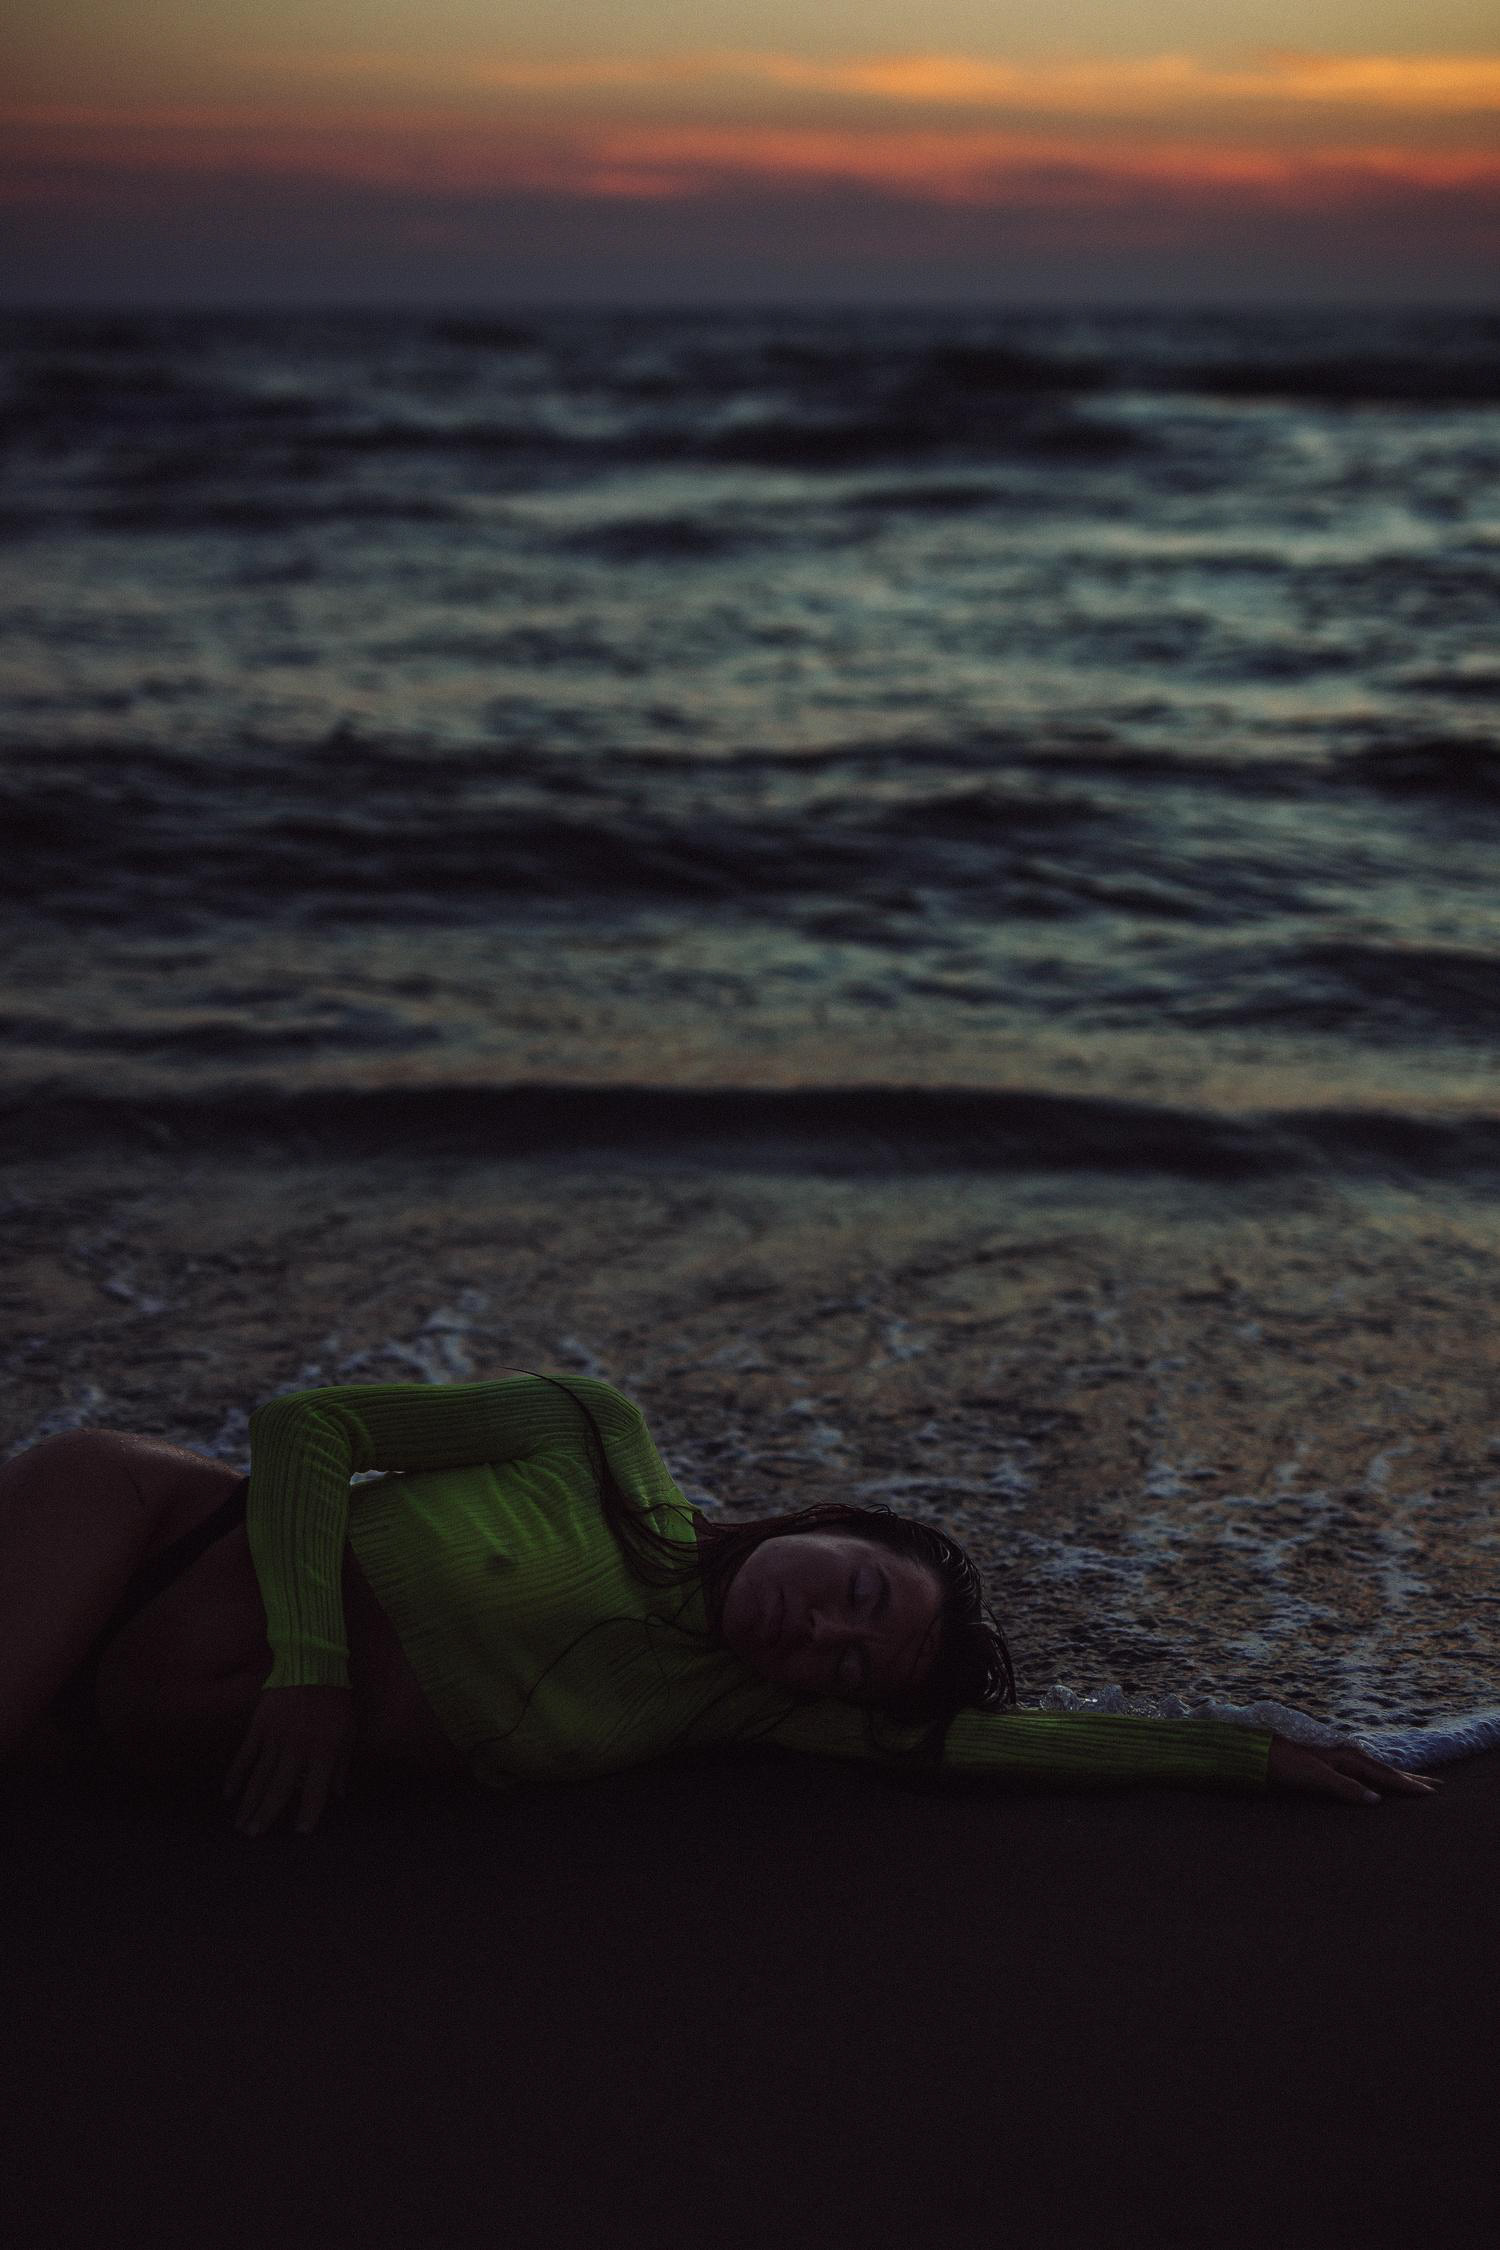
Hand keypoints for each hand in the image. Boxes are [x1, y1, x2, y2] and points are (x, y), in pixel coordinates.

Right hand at [223, 1684, 356, 1836]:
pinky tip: (229, 1795)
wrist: (313, 1664)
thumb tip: (337, 1795)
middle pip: (279, 1788)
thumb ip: (341, 1765)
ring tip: (240, 1825)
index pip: (315, 1789)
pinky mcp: (259, 1725)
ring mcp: (275, 1736)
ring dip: (249, 1802)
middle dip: (266, 1814)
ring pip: (259, 1776)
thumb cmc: (336, 1700)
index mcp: (324, 1749)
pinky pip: (245, 1755)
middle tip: (254, 1836)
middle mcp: (298, 1746)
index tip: (301, 1833)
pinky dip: (236, 1776)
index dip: (310, 1813)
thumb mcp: (348, 1731)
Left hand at [1266, 1731, 1441, 1803]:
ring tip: (1413, 1781)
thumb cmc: (1283, 1764)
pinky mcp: (1326, 1763)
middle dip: (1410, 1777)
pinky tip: (1375, 1780)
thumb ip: (1345, 1787)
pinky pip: (1361, 1770)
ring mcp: (1336, 1757)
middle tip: (1437, 1785)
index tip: (1432, 1793)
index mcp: (1348, 1757)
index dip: (1408, 1785)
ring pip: (1374, 1769)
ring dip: (1395, 1776)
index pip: (1385, 1774)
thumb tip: (1376, 1800)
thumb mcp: (1315, 1777)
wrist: (1256, 1751)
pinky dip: (1376, 1775)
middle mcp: (1346, 1754)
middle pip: (1385, 1769)